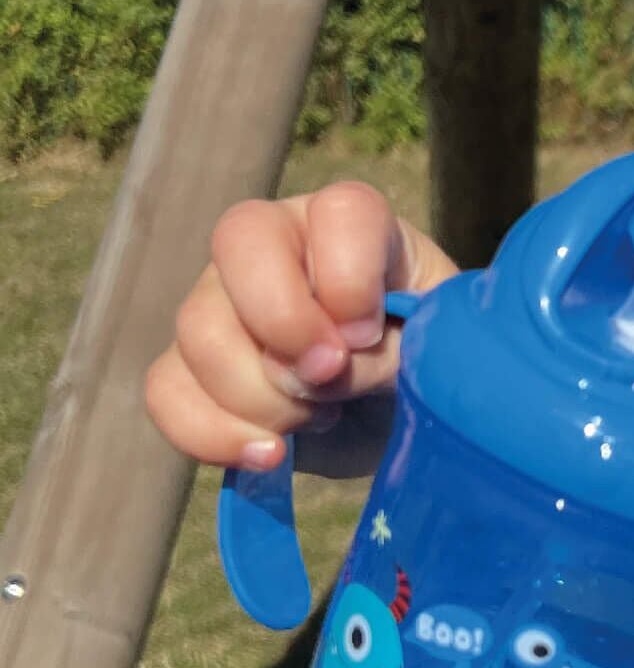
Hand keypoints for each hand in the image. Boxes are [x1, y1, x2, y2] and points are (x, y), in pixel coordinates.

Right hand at [145, 183, 456, 475]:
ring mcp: (225, 299)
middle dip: (283, 323)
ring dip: (262, 394)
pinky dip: (212, 433)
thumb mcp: (433, 357)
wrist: (393, 424)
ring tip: (321, 418)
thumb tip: (326, 368)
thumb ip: (395, 351)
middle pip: (239, 241)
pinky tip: (268, 455)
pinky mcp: (193, 365)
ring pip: (200, 327)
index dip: (350, 278)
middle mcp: (281, 244)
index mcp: (357, 227)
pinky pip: (166, 390)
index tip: (370, 337)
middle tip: (327, 377)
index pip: (340, 212)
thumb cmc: (425, 369)